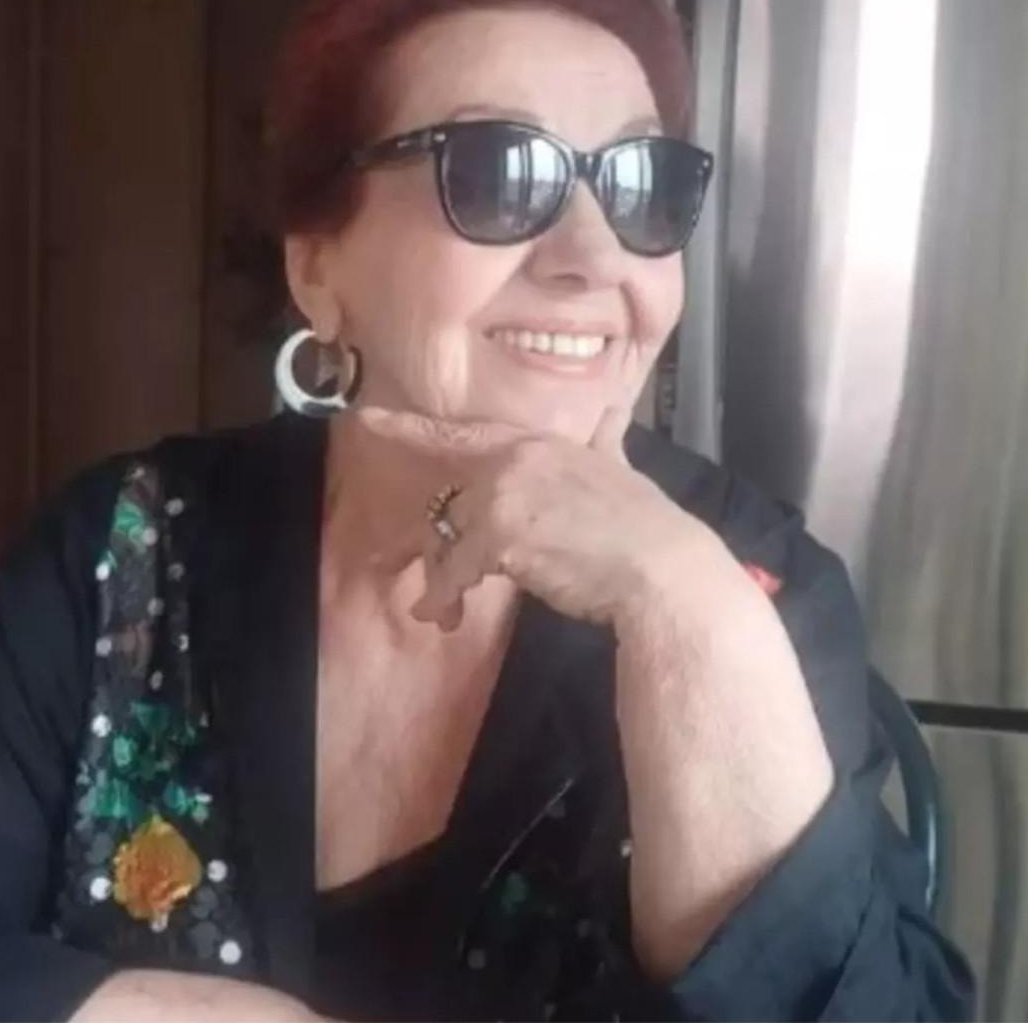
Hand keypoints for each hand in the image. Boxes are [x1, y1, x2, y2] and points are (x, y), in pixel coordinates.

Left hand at [357, 405, 712, 632]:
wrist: (660, 567)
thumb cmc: (646, 524)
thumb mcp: (622, 470)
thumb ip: (607, 441)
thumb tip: (615, 411)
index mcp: (536, 444)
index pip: (462, 433)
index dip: (411, 428)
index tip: (367, 420)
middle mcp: (512, 463)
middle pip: (449, 500)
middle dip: (440, 543)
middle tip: (444, 581)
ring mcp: (503, 498)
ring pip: (447, 537)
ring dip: (441, 578)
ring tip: (442, 612)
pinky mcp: (500, 540)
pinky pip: (455, 570)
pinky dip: (445, 596)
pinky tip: (445, 617)